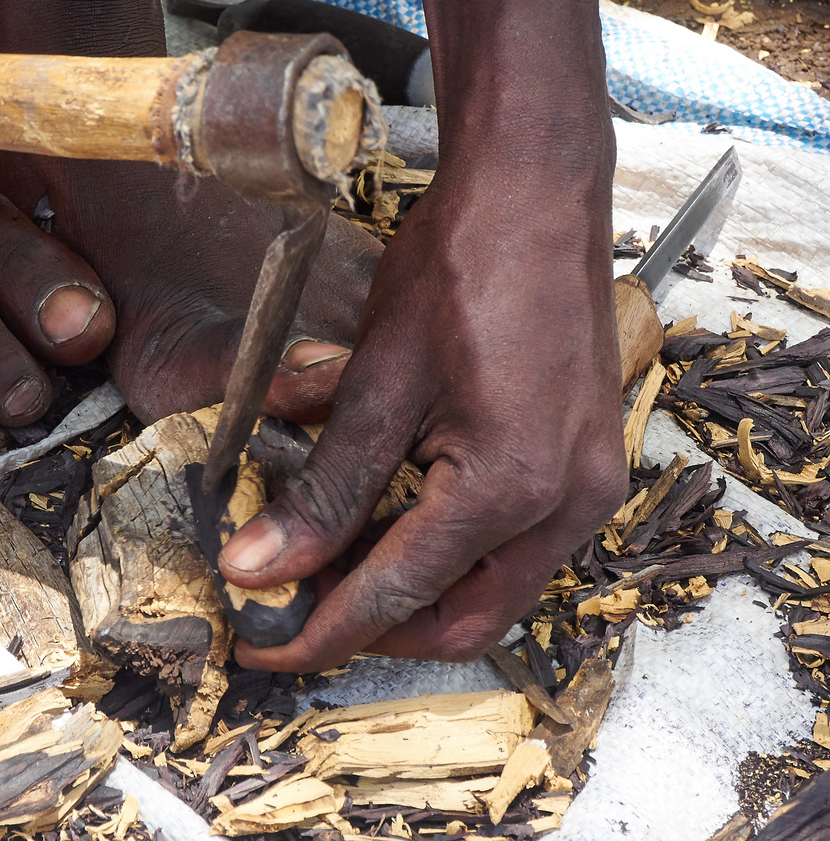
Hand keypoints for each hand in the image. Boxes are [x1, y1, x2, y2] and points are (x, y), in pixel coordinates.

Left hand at [218, 159, 627, 671]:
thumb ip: (321, 493)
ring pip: (491, 591)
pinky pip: (513, 547)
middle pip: (460, 620)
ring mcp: (585, 487)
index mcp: (512, 488)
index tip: (260, 647)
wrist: (534, 193)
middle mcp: (566, 505)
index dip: (319, 633)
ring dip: (412, 596)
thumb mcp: (375, 386)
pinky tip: (386, 526)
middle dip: (374, 631)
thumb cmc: (459, 269)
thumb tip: (254, 569)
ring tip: (329, 571)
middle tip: (293, 614)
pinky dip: (446, 555)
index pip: (396, 596)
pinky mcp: (582, 465)